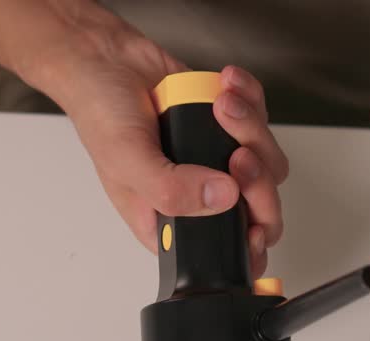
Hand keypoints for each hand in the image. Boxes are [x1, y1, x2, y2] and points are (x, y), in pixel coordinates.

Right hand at [28, 14, 286, 277]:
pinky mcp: (229, 126)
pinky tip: (225, 86)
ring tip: (222, 104)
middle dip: (258, 181)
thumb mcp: (127, 161)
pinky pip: (261, 119)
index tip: (254, 227)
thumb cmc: (103, 116)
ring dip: (251, 128)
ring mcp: (218, 160)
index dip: (248, 248)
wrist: (107, 61)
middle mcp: (199, 194)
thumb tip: (224, 196)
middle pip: (258, 209)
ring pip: (267, 162)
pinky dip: (250, 98)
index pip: (223, 250)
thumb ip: (172, 189)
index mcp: (172, 220)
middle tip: (239, 154)